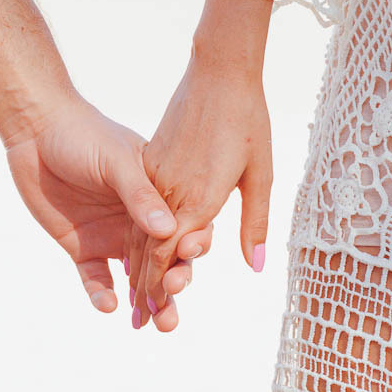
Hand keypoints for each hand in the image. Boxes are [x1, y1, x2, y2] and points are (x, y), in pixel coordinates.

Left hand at [2, 93, 186, 315]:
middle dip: (173, 289)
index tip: (189, 261)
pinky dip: (102, 294)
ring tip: (153, 325)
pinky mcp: (82, 248)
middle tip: (173, 311)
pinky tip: (108, 306)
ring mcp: (113, 237)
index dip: (191, 248)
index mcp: (161, 197)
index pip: (185, 229)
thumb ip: (140, 194)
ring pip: (137, 279)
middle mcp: (142, 222)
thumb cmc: (85, 135)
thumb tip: (168, 230)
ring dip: (146, 303)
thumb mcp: (116, 160)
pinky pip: (97, 279)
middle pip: (166, 262)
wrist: (37, 131)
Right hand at [128, 57, 272, 331]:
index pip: (168, 255)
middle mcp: (171, 191)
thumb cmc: (248, 121)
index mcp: (198, 198)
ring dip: (135, 265)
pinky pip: (138, 205)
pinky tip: (131, 247)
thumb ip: (254, 223)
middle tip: (141, 320)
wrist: (219, 71)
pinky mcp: (151, 160)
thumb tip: (255, 266)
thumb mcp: (261, 174)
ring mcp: (157, 174)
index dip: (159, 286)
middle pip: (149, 249)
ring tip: (132, 296)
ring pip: (140, 229)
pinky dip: (134, 232)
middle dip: (144, 288)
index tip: (152, 313)